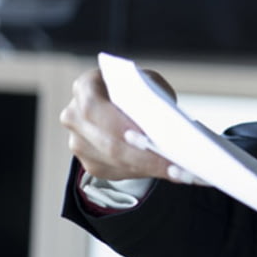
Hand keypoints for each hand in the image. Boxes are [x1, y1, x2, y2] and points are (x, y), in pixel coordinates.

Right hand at [58, 68, 202, 183]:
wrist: (124, 105)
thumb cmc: (138, 91)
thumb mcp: (147, 84)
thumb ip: (151, 97)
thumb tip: (164, 124)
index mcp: (86, 87)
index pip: (94, 107)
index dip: (118, 124)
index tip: (145, 137)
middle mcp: (74, 115)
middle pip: (108, 142)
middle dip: (144, 156)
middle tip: (176, 165)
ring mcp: (79, 142)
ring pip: (115, 162)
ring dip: (151, 169)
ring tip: (182, 172)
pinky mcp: (91, 163)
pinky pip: (119, 172)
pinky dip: (148, 172)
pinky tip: (172, 173)